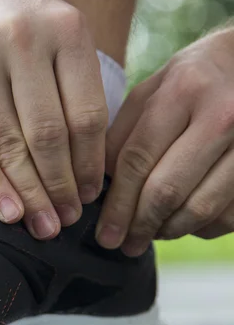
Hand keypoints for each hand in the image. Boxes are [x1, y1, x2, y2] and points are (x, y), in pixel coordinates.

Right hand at [0, 0, 106, 239]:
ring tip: (44, 226)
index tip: (92, 194)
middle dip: (61, 187)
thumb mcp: (60, 34)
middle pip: (50, 135)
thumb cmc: (20, 22)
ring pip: (10, 145)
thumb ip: (75, 87)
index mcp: (66, 30)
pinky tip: (10, 213)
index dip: (92, 164)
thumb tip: (88, 168)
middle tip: (68, 220)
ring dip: (31, 194)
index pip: (87, 115)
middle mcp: (23, 41)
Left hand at [97, 29, 233, 253]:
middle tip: (124, 245)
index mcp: (183, 92)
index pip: (138, 159)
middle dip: (139, 226)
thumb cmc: (193, 80)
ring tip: (150, 234)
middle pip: (167, 190)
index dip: (117, 203)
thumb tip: (103, 186)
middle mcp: (220, 116)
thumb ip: (124, 134)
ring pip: (200, 209)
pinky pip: (227, 216)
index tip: (105, 231)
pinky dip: (201, 228)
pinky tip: (183, 222)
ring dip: (168, 231)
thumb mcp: (153, 90)